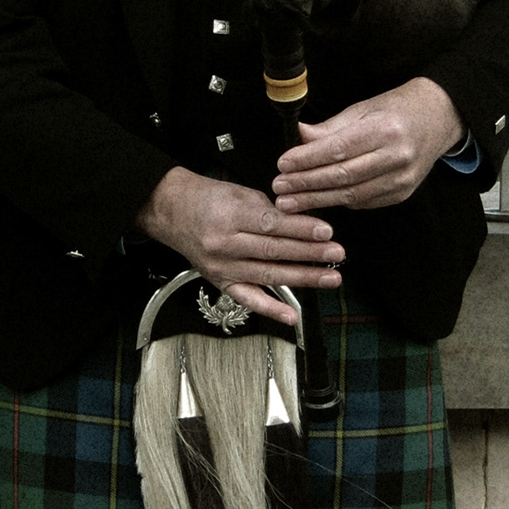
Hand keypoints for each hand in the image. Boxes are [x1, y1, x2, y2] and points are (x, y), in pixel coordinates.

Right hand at [135, 165, 343, 325]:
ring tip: (330, 277)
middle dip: (310, 254)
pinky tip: (292, 315)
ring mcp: (222, 267)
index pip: (272, 225)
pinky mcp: (221, 282)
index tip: (326, 232)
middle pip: (274, 251)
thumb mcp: (239, 193)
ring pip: (268, 275)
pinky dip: (271, 309)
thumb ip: (270, 210)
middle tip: (336, 254)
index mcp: (229, 216)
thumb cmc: (207, 199)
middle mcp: (225, 245)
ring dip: (303, 278)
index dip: (301, 230)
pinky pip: (248, 299)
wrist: (172, 211)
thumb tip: (302, 224)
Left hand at [271, 77, 465, 213]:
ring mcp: (402, 179)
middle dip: (306, 184)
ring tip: (290, 201)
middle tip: (279, 187)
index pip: (339, 149)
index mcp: (385, 130)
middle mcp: (396, 157)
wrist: (438, 119)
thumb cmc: (397, 109)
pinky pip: (363, 202)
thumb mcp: (363, 109)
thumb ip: (330, 128)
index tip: (283, 163)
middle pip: (342, 176)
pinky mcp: (402, 193)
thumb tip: (299, 136)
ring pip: (351, 195)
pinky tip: (318, 200)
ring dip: (317, 199)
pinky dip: (339, 201)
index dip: (308, 159)